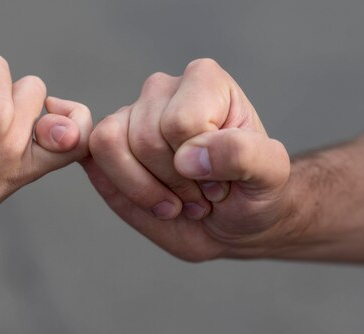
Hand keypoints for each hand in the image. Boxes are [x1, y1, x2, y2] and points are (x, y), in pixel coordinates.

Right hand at [83, 59, 293, 261]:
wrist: (231, 222)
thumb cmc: (252, 193)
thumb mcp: (271, 176)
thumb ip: (244, 155)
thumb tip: (188, 156)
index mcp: (203, 81)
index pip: (181, 122)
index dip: (201, 165)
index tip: (224, 180)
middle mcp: (162, 90)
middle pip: (145, 138)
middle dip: (174, 183)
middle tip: (200, 195)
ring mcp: (129, 115)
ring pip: (109, 145)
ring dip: (145, 190)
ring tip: (176, 199)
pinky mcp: (106, 145)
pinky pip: (91, 156)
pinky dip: (119, 186)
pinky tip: (150, 198)